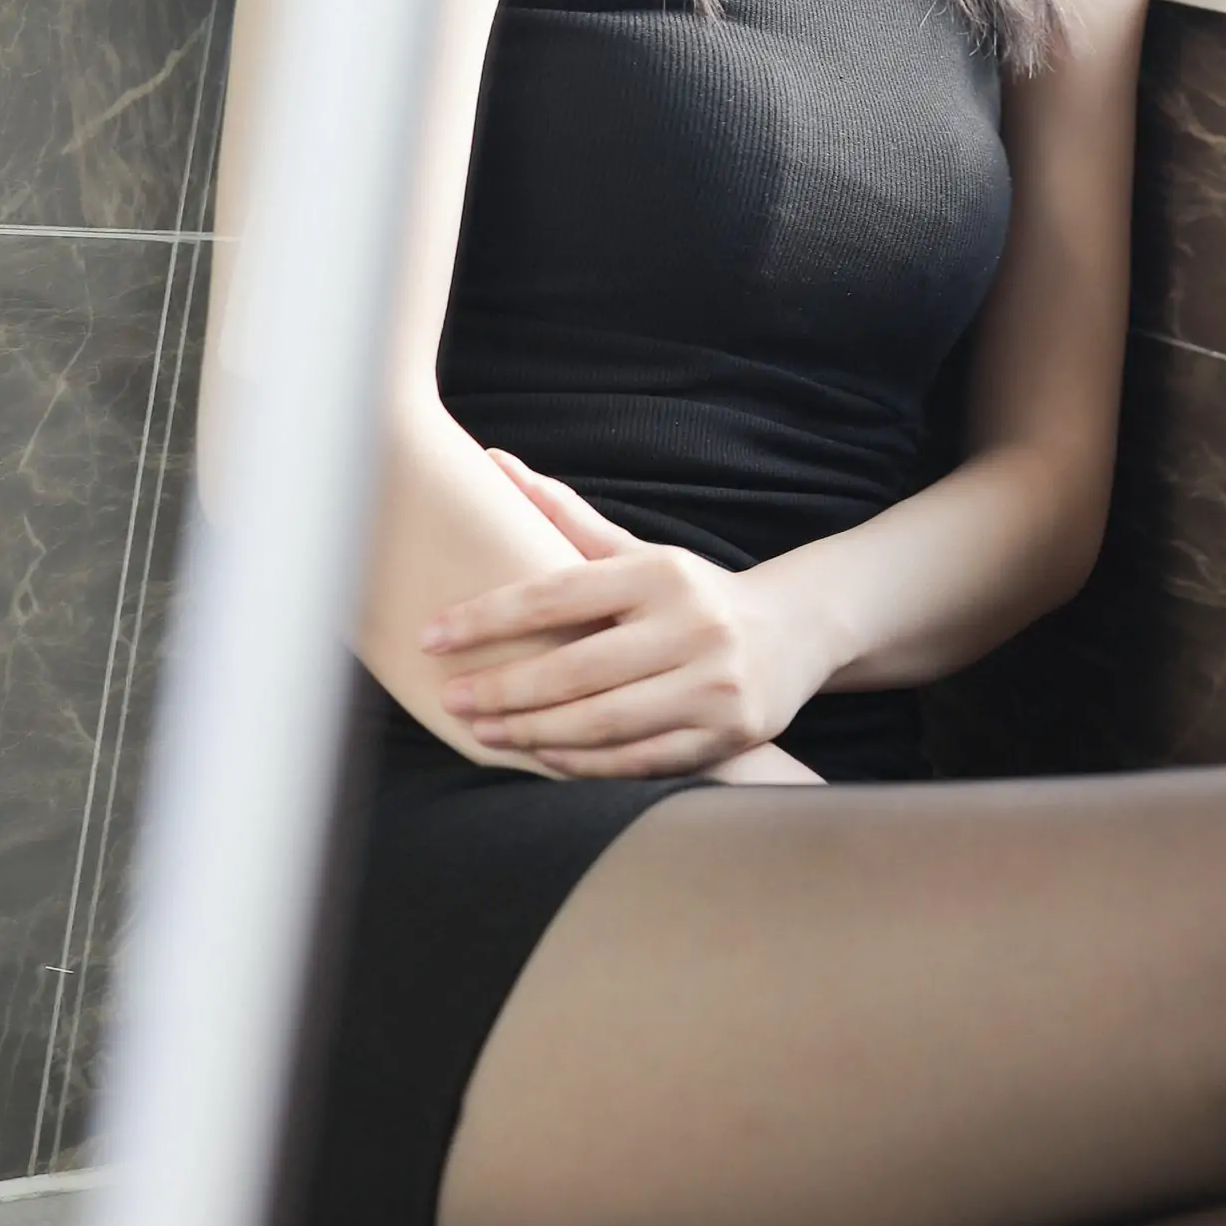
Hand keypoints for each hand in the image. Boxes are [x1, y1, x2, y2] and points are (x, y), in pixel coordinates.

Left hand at [420, 453, 823, 778]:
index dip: (487, 616)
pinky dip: (582, 763)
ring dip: (531, 732)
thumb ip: (566, 516)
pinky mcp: (727, 733)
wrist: (793, 632)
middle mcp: (690, 625)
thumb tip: (493, 462)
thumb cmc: (691, 592)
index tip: (432, 635)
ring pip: (602, 721)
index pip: (557, 593)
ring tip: (482, 731)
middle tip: (449, 698)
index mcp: (660, 572)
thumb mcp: (637, 551)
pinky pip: (638, 759)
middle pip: (575, 668)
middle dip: (502, 688)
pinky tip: (540, 756)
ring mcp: (712, 683)